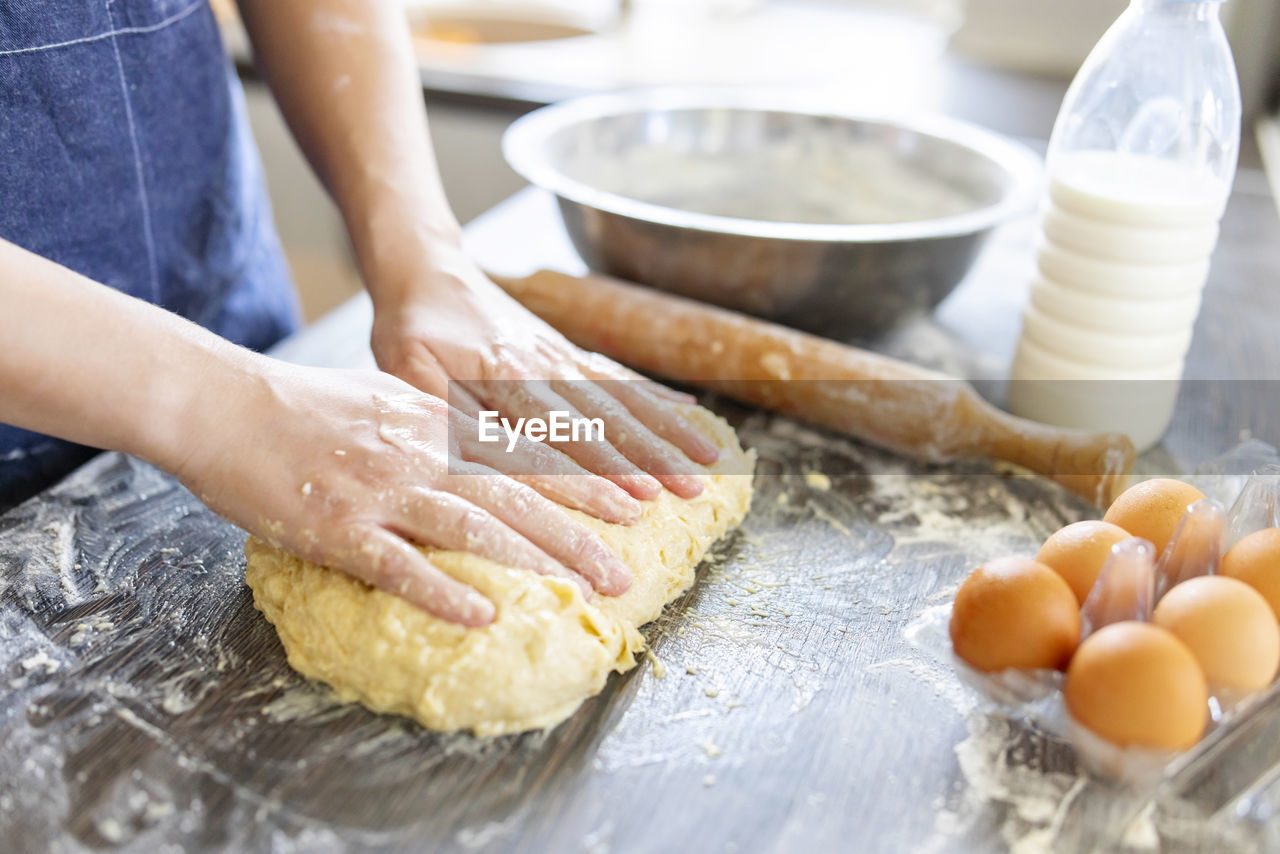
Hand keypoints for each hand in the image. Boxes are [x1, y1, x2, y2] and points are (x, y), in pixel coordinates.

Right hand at [172, 359, 639, 625]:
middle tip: (625, 569)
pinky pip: (399, 566)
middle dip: (580, 533)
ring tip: (585, 589)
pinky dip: (443, 590)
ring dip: (537, 560)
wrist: (222, 404)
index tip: (633, 506)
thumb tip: (483, 447)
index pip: (525, 455)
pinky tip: (483, 614)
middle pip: (517, 495)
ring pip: (476, 526)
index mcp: (435, 422)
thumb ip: (438, 425)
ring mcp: (382, 489)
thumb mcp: (387, 399)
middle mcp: (421, 452)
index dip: (584, 483)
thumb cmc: (302, 404)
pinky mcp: (339, 527)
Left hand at [369, 247, 719, 500]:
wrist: (427, 271)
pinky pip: (617, 374)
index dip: (603, 468)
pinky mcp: (566, 351)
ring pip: (622, 398)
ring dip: (665, 429)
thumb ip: (447, 415)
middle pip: (608, 418)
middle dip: (653, 455)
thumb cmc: (411, 329)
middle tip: (695, 488)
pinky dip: (653, 392)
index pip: (563, 433)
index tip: (641, 496)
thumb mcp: (408, 374)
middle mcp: (545, 366)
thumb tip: (484, 460)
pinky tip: (689, 406)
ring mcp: (561, 357)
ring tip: (707, 457)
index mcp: (506, 377)